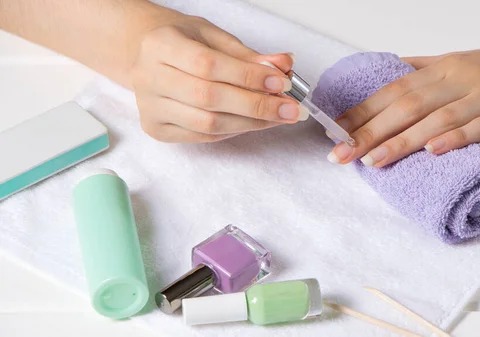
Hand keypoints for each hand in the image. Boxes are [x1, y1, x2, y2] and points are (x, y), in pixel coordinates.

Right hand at [131, 15, 305, 142]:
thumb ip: (248, 54)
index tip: (281, 83)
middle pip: (209, 98)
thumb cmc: (184, 42)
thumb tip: (284, 66)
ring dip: (251, 123)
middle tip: (291, 108)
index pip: (209, 65)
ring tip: (279, 117)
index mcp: (161, 45)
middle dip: (257, 105)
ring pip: (208, 123)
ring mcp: (150, 107)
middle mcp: (148, 77)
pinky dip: (235, 131)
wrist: (146, 55)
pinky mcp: (156, 129)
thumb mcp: (214, 36)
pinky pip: (204, 137)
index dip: (248, 76)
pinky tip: (254, 122)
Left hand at [327, 30, 479, 166]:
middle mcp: (457, 79)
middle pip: (406, 105)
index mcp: (442, 69)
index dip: (361, 112)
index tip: (335, 132)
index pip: (392, 90)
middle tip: (342, 154)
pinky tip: (432, 151)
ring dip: (402, 140)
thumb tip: (390, 73)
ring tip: (374, 160)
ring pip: (436, 118)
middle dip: (370, 131)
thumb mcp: (459, 63)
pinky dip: (455, 138)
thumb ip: (423, 71)